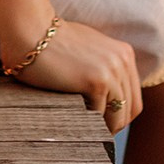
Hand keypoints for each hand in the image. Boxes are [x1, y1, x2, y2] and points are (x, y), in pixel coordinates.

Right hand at [5, 16, 141, 132]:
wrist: (30, 29)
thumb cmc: (50, 41)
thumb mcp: (87, 49)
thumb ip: (102, 66)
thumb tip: (104, 96)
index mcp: (124, 53)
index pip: (133, 97)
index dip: (119, 114)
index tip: (102, 124)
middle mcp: (123, 61)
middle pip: (131, 109)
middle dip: (114, 125)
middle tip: (94, 134)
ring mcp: (112, 71)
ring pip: (118, 117)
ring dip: (102, 128)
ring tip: (84, 132)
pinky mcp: (97, 81)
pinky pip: (99, 115)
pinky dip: (87, 122)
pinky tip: (73, 121)